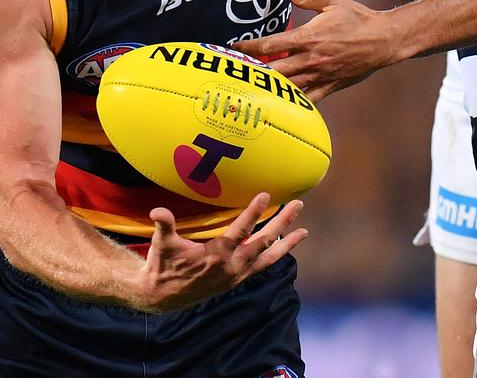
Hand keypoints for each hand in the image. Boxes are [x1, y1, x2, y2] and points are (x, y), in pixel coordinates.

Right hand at [139, 194, 306, 311]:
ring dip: (287, 242)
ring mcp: (237, 274)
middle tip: (298, 205)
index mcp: (216, 255)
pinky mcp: (237, 279)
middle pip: (264, 242)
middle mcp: (232, 266)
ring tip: (304, 231)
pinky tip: (286, 244)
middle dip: (283, 222)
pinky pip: (263, 266)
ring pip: (269, 257)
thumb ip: (164, 225)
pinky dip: (276, 255)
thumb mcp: (162, 244)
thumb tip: (157, 211)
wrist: (162, 297)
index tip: (266, 195)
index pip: (240, 231)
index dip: (253, 213)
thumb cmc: (163, 264)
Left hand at [235, 0, 394, 101]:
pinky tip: (280, 105)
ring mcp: (320, 75)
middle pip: (273, 71)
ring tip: (251, 89)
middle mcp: (311, 59)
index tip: (235, 47)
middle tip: (236, 73)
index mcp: (308, 38)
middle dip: (253, 72)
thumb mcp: (332, 1)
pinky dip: (293, 102)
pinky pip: (308, 99)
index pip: (270, 44)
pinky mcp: (330, 86)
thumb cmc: (358, 19)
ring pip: (288, 88)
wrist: (384, 40)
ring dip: (269, 88)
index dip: (249, 47)